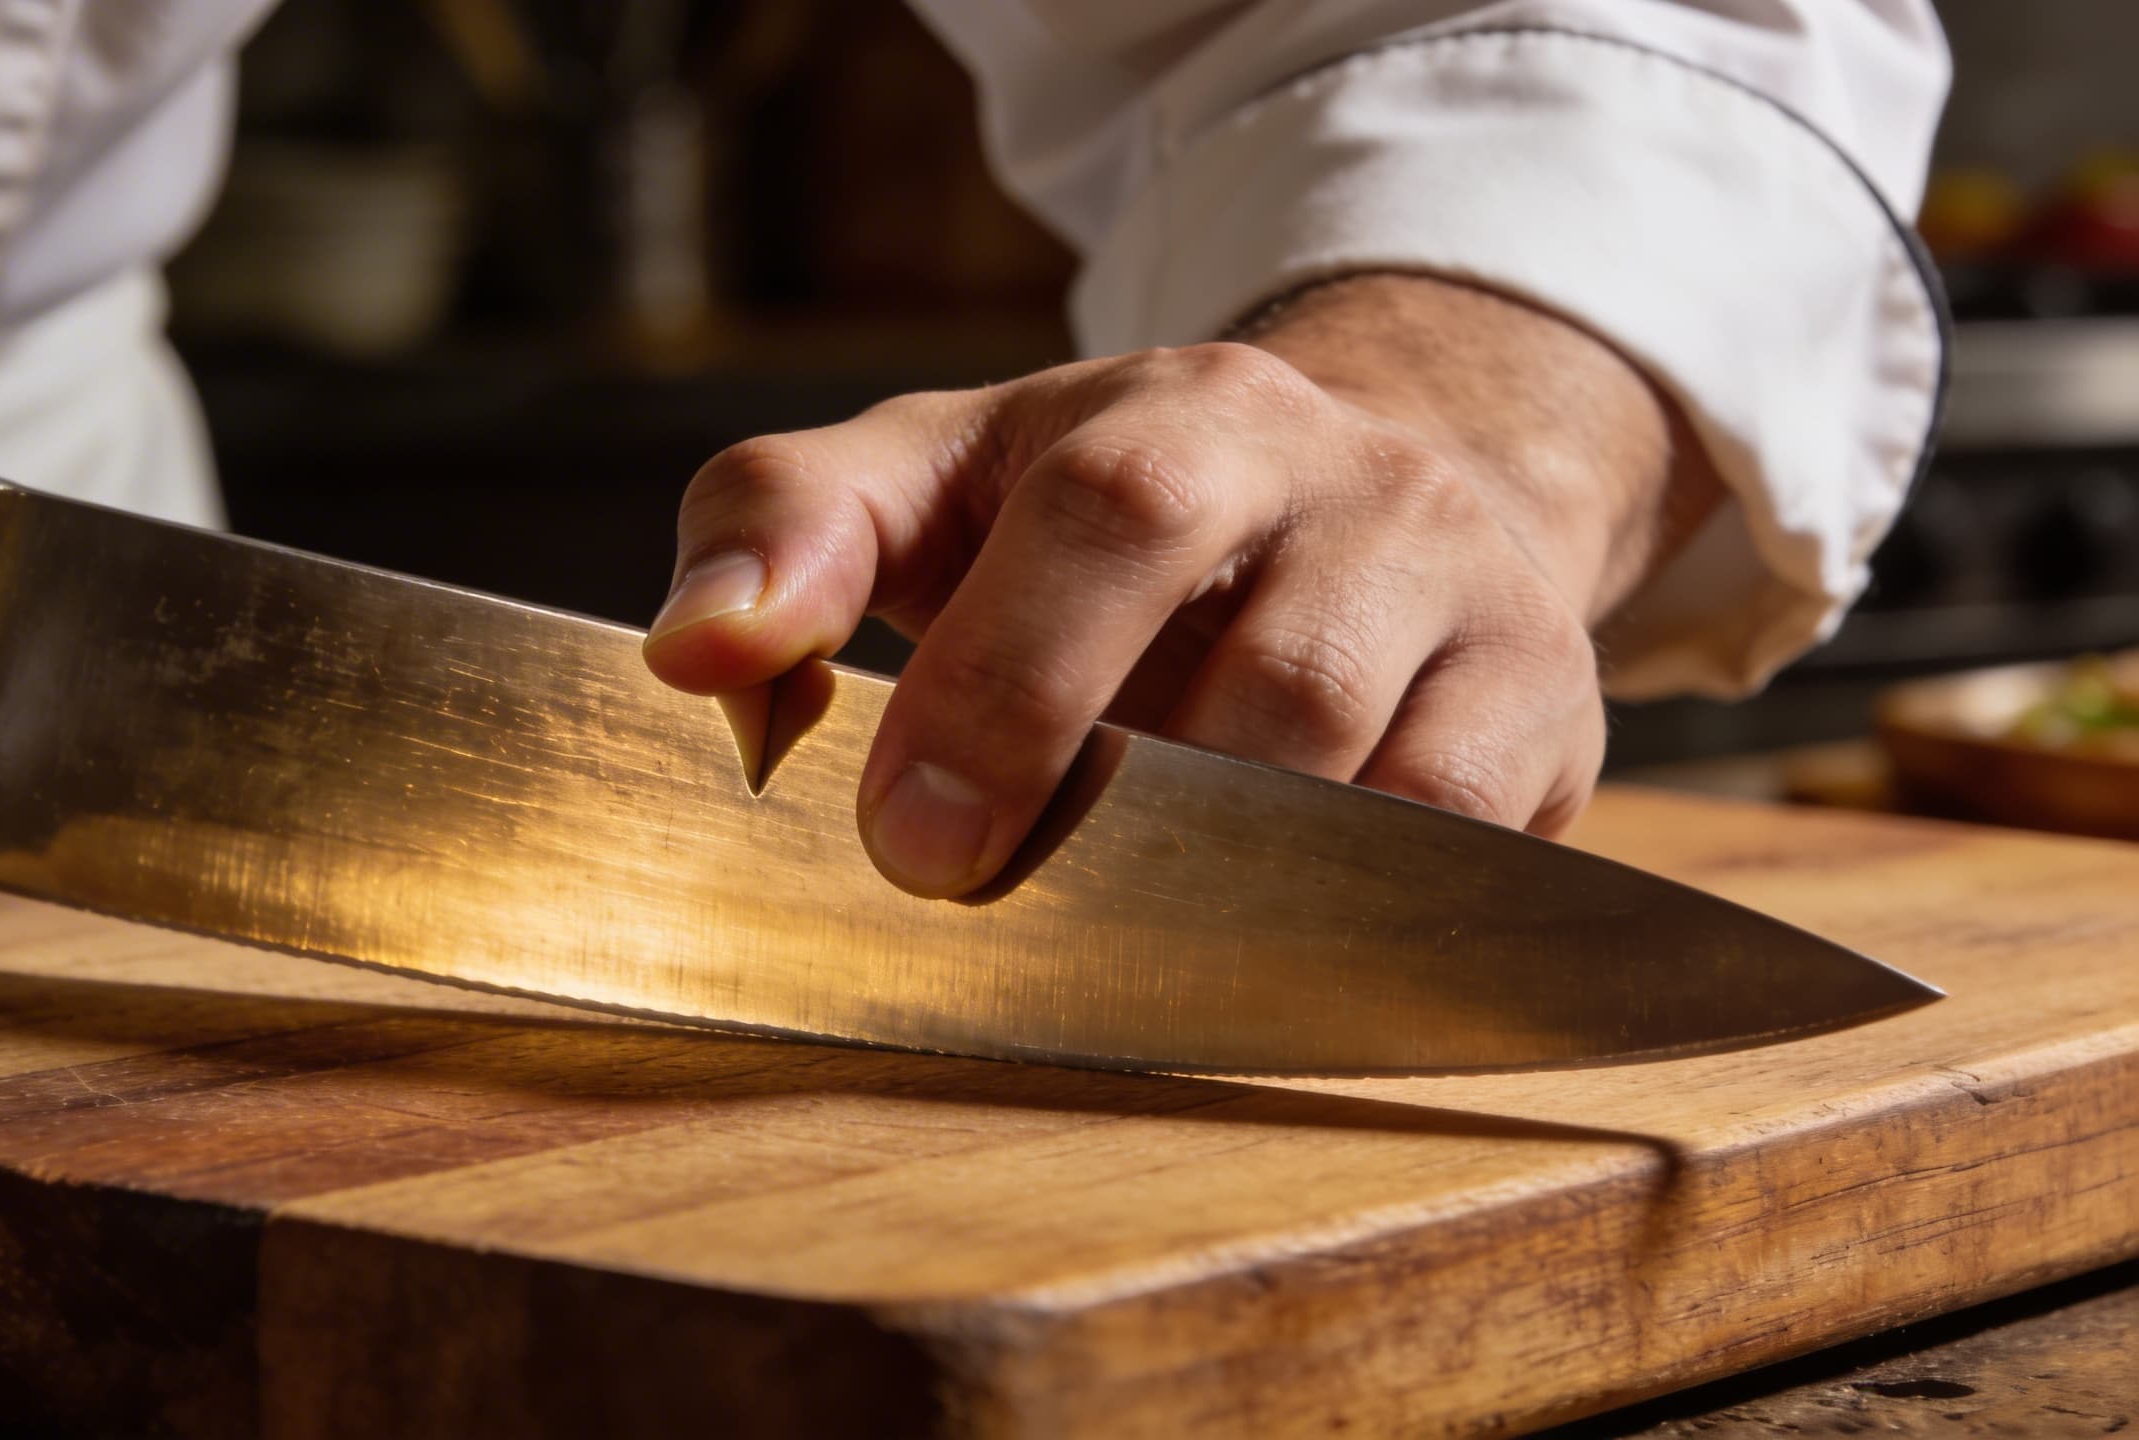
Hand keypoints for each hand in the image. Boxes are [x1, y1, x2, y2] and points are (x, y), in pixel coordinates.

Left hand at [644, 275, 1718, 896]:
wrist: (1371, 489)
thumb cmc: (1102, 517)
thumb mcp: (934, 477)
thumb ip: (789, 527)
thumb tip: (690, 651)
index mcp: (1183, 411)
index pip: (1101, 512)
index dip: (1002, 684)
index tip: (901, 838)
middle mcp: (1353, 484)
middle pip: (1266, 670)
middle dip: (1119, 816)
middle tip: (973, 898)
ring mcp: (1473, 596)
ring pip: (1376, 781)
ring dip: (1229, 890)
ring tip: (1114, 929)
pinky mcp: (1550, 711)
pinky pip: (1472, 851)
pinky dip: (1353, 924)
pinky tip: (1253, 939)